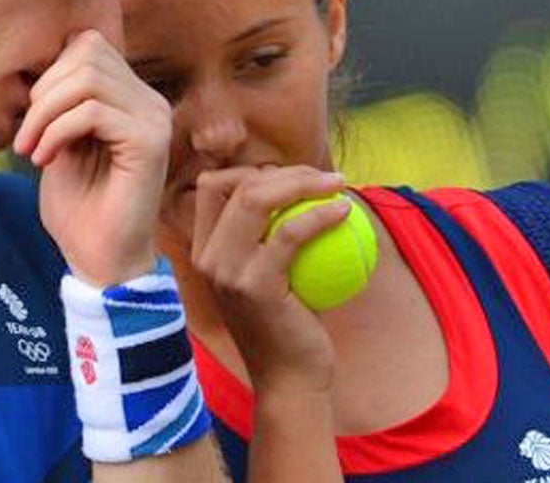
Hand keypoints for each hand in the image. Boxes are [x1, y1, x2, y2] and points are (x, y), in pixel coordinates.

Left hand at [13, 30, 170, 286]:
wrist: (99, 259)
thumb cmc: (79, 206)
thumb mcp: (59, 141)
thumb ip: (58, 102)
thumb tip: (39, 66)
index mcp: (130, 97)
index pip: (90, 44)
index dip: (51, 71)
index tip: (31, 116)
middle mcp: (149, 102)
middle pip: (88, 52)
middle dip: (43, 90)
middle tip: (26, 136)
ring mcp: (154, 119)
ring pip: (88, 79)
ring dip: (45, 113)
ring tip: (31, 149)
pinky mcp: (150, 142)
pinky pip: (94, 112)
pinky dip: (57, 132)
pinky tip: (45, 160)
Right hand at [192, 165, 349, 393]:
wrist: (289, 380)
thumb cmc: (288, 323)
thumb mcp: (266, 275)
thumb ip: (269, 235)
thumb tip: (299, 186)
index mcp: (204, 250)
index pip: (213, 186)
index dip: (251, 170)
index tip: (291, 179)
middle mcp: (207, 256)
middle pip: (236, 184)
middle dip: (285, 170)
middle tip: (325, 178)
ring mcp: (226, 270)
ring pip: (256, 198)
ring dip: (302, 182)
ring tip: (336, 184)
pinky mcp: (254, 285)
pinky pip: (290, 233)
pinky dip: (320, 215)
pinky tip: (344, 210)